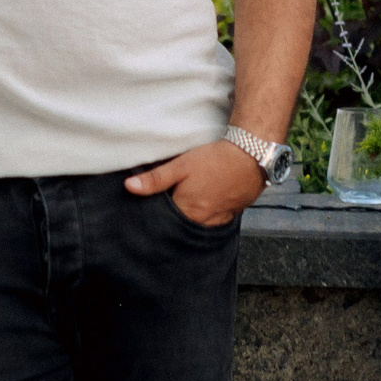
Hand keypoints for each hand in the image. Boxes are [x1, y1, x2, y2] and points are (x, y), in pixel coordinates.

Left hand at [125, 141, 262, 226]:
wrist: (251, 156)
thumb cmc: (215, 160)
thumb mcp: (181, 165)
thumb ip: (155, 179)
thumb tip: (129, 187)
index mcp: (187, 211)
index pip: (164, 221)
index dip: (157, 213)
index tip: (152, 205)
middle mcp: (203, 222)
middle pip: (181, 225)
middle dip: (173, 217)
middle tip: (170, 200)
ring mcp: (219, 220)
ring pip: (197, 224)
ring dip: (190, 217)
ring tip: (188, 201)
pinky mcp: (231, 215)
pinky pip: (213, 222)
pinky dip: (206, 216)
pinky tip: (204, 203)